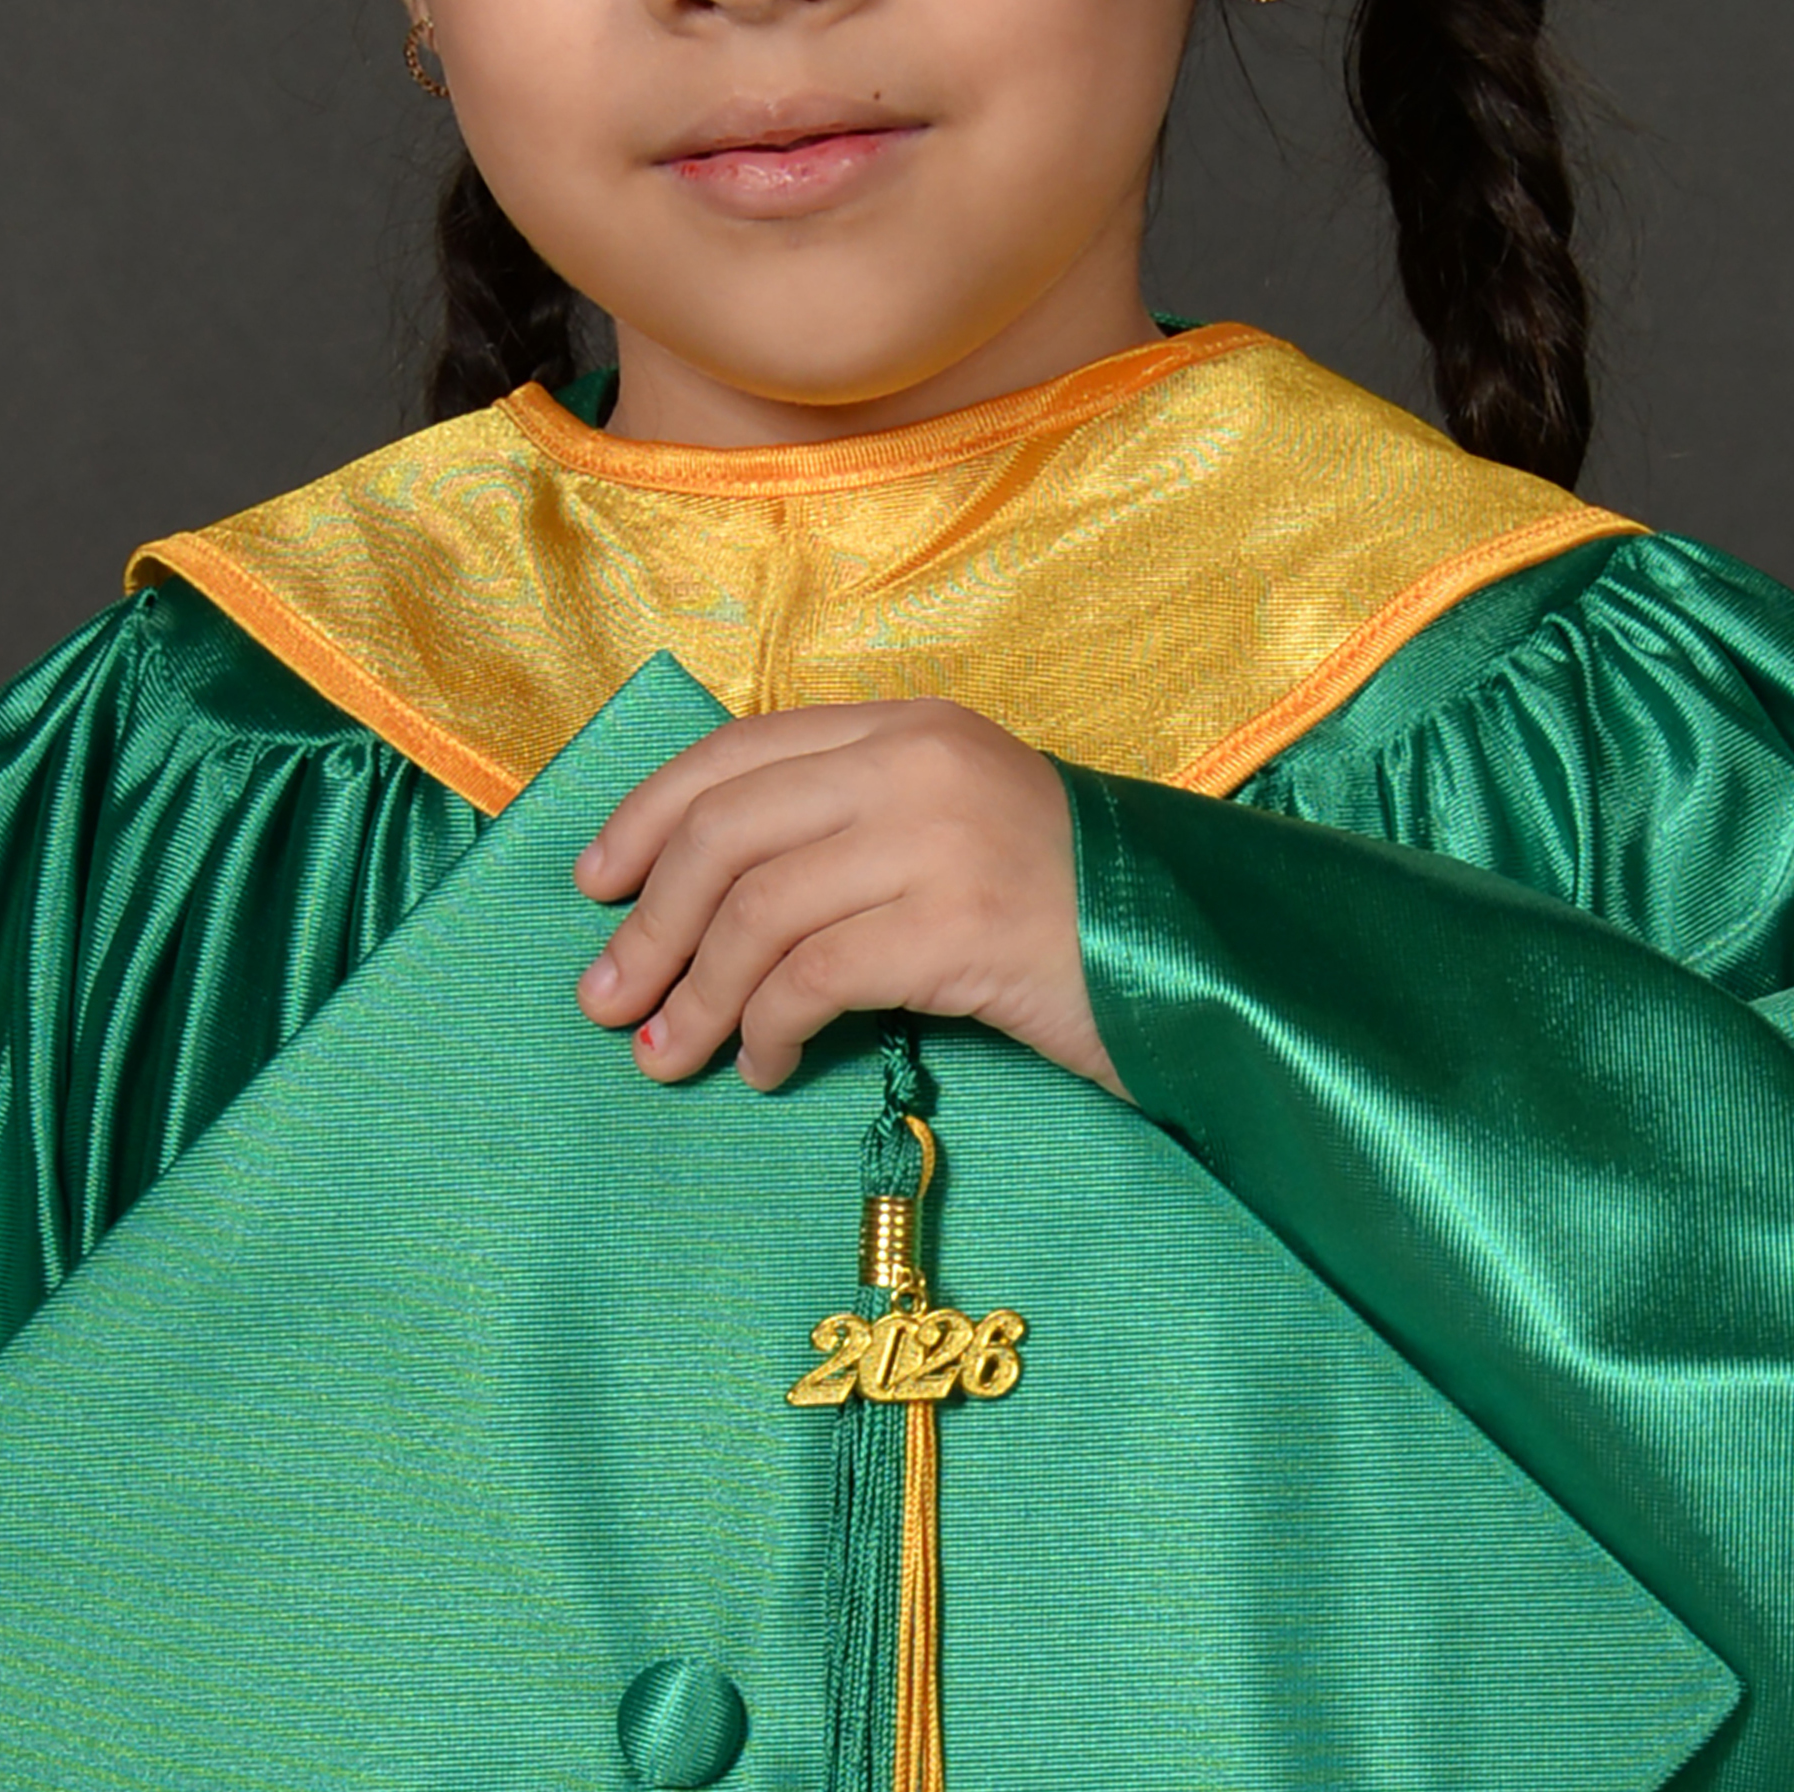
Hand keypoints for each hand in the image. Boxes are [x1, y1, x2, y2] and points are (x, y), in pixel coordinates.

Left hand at [572, 698, 1125, 1095]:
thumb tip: (700, 901)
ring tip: (665, 1058)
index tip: (594, 885)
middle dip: (648, 923)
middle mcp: (917, 765)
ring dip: (692, 997)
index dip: (648, 816)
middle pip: (727, 831)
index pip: (739, 750)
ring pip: (757, 912)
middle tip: (603, 1001)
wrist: (1199, 955)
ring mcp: (941, 839)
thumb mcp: (954, 831)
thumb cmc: (1063, 911)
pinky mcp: (961, 926)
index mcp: (909, 726)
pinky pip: (813, 978)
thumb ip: (851, 829)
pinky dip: (766, 1029)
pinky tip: (763, 1067)